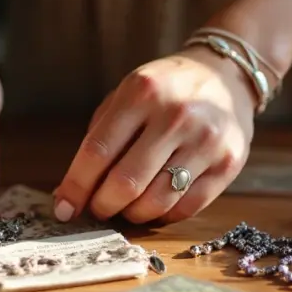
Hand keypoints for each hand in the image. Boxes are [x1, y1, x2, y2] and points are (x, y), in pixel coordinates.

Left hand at [54, 45, 256, 223]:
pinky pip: (186, 207)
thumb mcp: (126, 96)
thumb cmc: (163, 91)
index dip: (76, 186)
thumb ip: (98, 139)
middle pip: (126, 182)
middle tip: (97, 209)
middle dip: (103, 205)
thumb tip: (68, 193)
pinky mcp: (228, 163)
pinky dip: (163, 215)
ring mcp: (205, 141)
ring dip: (132, 214)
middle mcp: (176, 116)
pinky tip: (154, 205)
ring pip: (157, 201)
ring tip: (125, 208)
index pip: (98, 151)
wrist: (225, 76)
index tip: (63, 208)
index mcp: (142, 93)